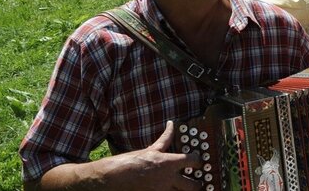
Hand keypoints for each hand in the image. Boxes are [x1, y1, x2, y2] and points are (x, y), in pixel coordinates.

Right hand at [31, 121, 200, 189]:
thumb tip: (172, 124)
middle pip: (195, 186)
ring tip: (182, 188)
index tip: (198, 162)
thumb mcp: (149, 149)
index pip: (195, 160)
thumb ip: (165, 139)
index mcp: (168, 163)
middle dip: (198, 184)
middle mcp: (168, 179)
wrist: (109, 180)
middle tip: (197, 182)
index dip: (199, 161)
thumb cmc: (128, 163)